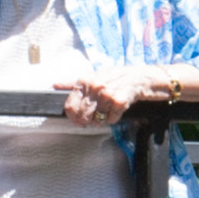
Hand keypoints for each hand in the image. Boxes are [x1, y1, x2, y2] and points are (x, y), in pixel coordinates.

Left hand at [53, 62, 170, 129]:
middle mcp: (94, 86)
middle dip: (86, 121)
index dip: (72, 116)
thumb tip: (55, 85)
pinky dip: (114, 118)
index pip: (70, 104)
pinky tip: (117, 111)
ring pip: (96, 118)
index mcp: (85, 80)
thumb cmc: (118, 77)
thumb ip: (74, 82)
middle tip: (94, 119)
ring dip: (101, 120)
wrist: (143, 77)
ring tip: (107, 112)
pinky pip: (111, 119)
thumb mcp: (95, 76)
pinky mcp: (120, 101)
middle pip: (82, 114)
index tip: (77, 120)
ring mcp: (107, 94)